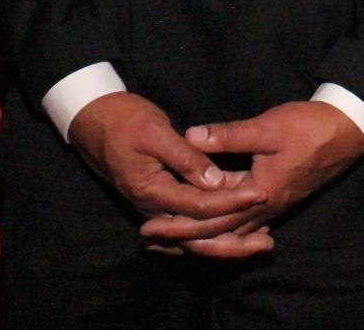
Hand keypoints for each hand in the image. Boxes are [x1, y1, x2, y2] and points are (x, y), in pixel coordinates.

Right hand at [67, 91, 272, 257]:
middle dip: (234, 241)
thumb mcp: (155, 131)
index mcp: (152, 191)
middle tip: (268, 243)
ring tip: (260, 244)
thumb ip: (185, 157)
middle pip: (198, 237)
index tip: (261, 194)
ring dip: (227, 243)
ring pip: (194, 238)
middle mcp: (153, 209)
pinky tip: (237, 233)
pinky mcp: (161, 205)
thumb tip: (215, 180)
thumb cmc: (125, 120)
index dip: (232, 201)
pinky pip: (190, 228)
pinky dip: (213, 233)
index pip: (200, 206)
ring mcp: (156, 210)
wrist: (95, 121)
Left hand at [138, 101, 363, 245]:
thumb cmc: (308, 128)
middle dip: (184, 236)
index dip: (180, 223)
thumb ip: (228, 135)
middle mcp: (265, 209)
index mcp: (259, 194)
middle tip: (151, 238)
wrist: (347, 131)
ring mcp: (273, 205)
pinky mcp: (277, 196)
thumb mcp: (267, 128)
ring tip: (174, 236)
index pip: (212, 218)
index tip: (150, 226)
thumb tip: (190, 136)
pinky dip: (224, 225)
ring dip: (203, 233)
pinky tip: (215, 225)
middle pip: (218, 232)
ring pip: (232, 230)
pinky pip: (244, 221)